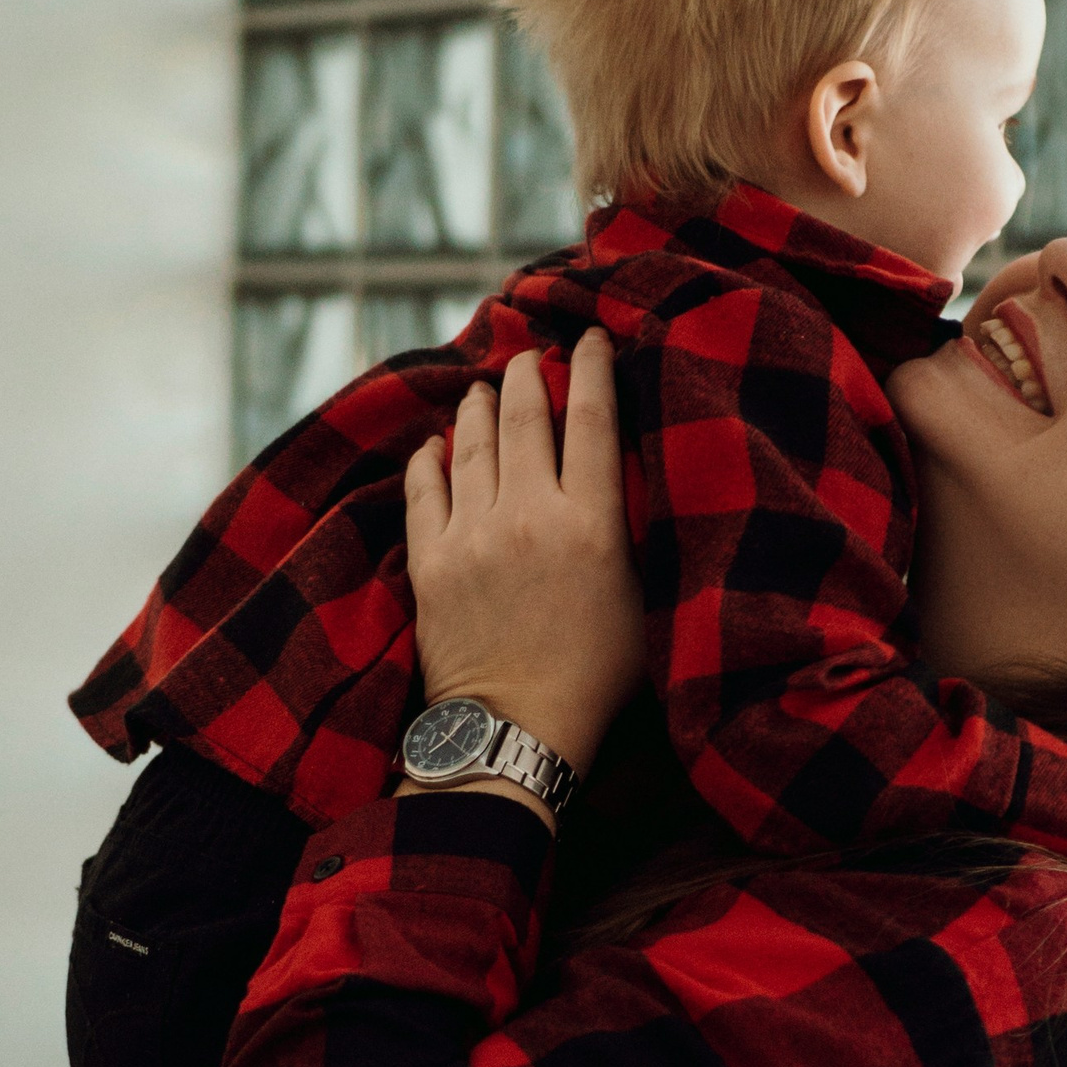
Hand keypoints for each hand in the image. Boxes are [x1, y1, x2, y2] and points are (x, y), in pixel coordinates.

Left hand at [402, 331, 643, 785]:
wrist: (517, 730)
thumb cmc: (596, 677)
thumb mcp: (642, 600)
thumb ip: (633, 534)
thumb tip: (626, 480)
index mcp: (591, 522)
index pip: (592, 419)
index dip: (591, 367)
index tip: (588, 336)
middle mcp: (529, 514)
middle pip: (524, 416)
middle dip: (527, 374)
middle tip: (530, 356)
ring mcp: (472, 534)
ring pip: (470, 442)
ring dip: (477, 406)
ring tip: (482, 388)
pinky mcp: (430, 560)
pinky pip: (423, 486)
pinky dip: (429, 458)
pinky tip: (435, 445)